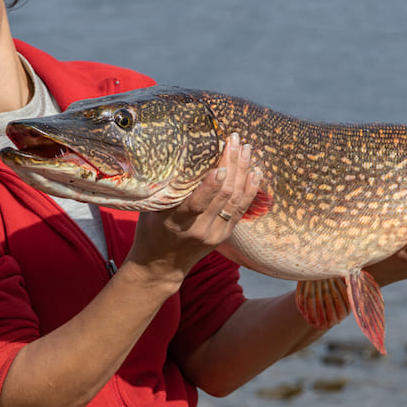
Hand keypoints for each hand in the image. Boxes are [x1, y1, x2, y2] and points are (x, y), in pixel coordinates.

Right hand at [124, 133, 261, 283]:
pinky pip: (241, 210)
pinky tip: (255, 171)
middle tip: (234, 141)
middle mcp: (198, 229)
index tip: (221, 165)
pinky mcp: (224, 235)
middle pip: (222, 196)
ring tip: (245, 149)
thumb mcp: (152, 209)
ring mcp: (214, 234)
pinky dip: (249, 190)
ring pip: (235, 201)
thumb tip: (177, 154)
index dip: (212, 184)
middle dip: (231, 166)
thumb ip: (166, 188)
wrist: (161, 265)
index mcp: (176, 222)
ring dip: (243, 172)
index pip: (198, 203)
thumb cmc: (151, 230)